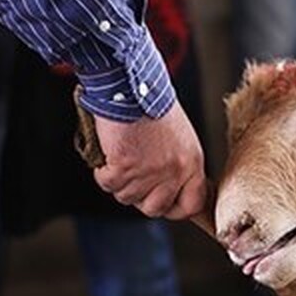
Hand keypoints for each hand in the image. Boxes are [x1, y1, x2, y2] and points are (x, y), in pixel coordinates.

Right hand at [93, 101, 207, 219]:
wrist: (131, 85)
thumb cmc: (152, 104)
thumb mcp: (179, 136)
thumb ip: (178, 164)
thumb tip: (171, 190)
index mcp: (192, 162)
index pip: (192, 204)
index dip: (176, 210)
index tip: (165, 206)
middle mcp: (174, 171)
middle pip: (155, 208)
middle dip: (140, 197)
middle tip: (133, 176)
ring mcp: (149, 171)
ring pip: (127, 197)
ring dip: (119, 181)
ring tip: (121, 155)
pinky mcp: (125, 167)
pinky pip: (108, 184)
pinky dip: (102, 171)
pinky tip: (109, 152)